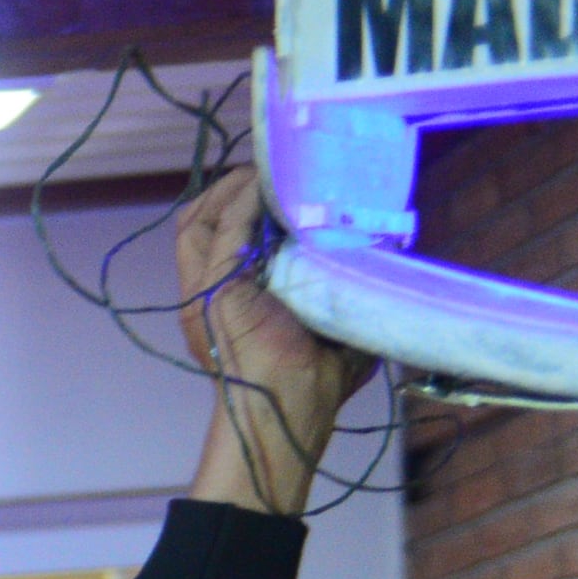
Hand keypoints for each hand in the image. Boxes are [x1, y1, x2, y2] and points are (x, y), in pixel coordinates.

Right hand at [175, 167, 374, 517]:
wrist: (293, 408)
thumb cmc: (318, 378)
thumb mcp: (332, 317)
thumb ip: (339, 283)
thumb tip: (380, 249)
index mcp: (228, 298)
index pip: (217, 234)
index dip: (241, 202)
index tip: (280, 180)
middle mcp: (209, 290)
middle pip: (198, 218)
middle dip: (231, 188)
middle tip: (271, 170)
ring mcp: (205, 290)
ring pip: (196, 219)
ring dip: (232, 189)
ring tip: (265, 173)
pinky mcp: (214, 289)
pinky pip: (218, 231)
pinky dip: (241, 202)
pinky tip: (266, 187)